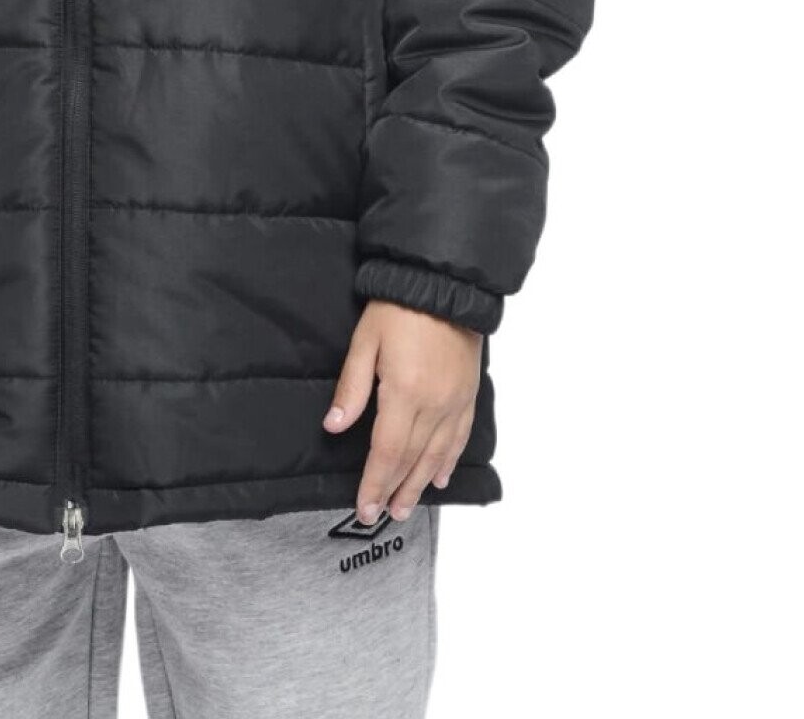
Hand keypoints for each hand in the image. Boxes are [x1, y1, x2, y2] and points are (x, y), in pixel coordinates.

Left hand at [323, 298, 480, 522]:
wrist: (444, 285)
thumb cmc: (398, 309)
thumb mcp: (366, 341)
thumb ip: (352, 387)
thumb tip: (334, 426)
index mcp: (404, 393)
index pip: (387, 452)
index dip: (374, 483)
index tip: (364, 508)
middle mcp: (434, 405)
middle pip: (412, 460)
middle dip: (394, 491)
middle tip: (382, 517)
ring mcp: (455, 402)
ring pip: (437, 455)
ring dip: (419, 485)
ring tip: (406, 508)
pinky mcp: (468, 395)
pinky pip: (459, 437)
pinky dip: (448, 461)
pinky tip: (439, 477)